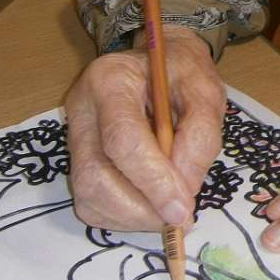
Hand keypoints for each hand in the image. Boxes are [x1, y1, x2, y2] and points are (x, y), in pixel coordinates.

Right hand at [66, 25, 223, 230]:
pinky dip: (122, 216)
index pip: (122, 139)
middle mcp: (82, 109)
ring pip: (88, 195)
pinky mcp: (76, 159)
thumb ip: (201, 135)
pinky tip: (150, 203)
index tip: (182, 210)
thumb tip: (185, 189)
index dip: (152, 180)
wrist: (160, 62)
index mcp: (110, 80)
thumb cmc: (183, 74)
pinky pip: (91, 202)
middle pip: (95, 174)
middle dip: (140, 207)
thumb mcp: (206, 91)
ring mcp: (74, 136)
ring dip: (132, 216)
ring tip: (168, 209)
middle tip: (179, 218)